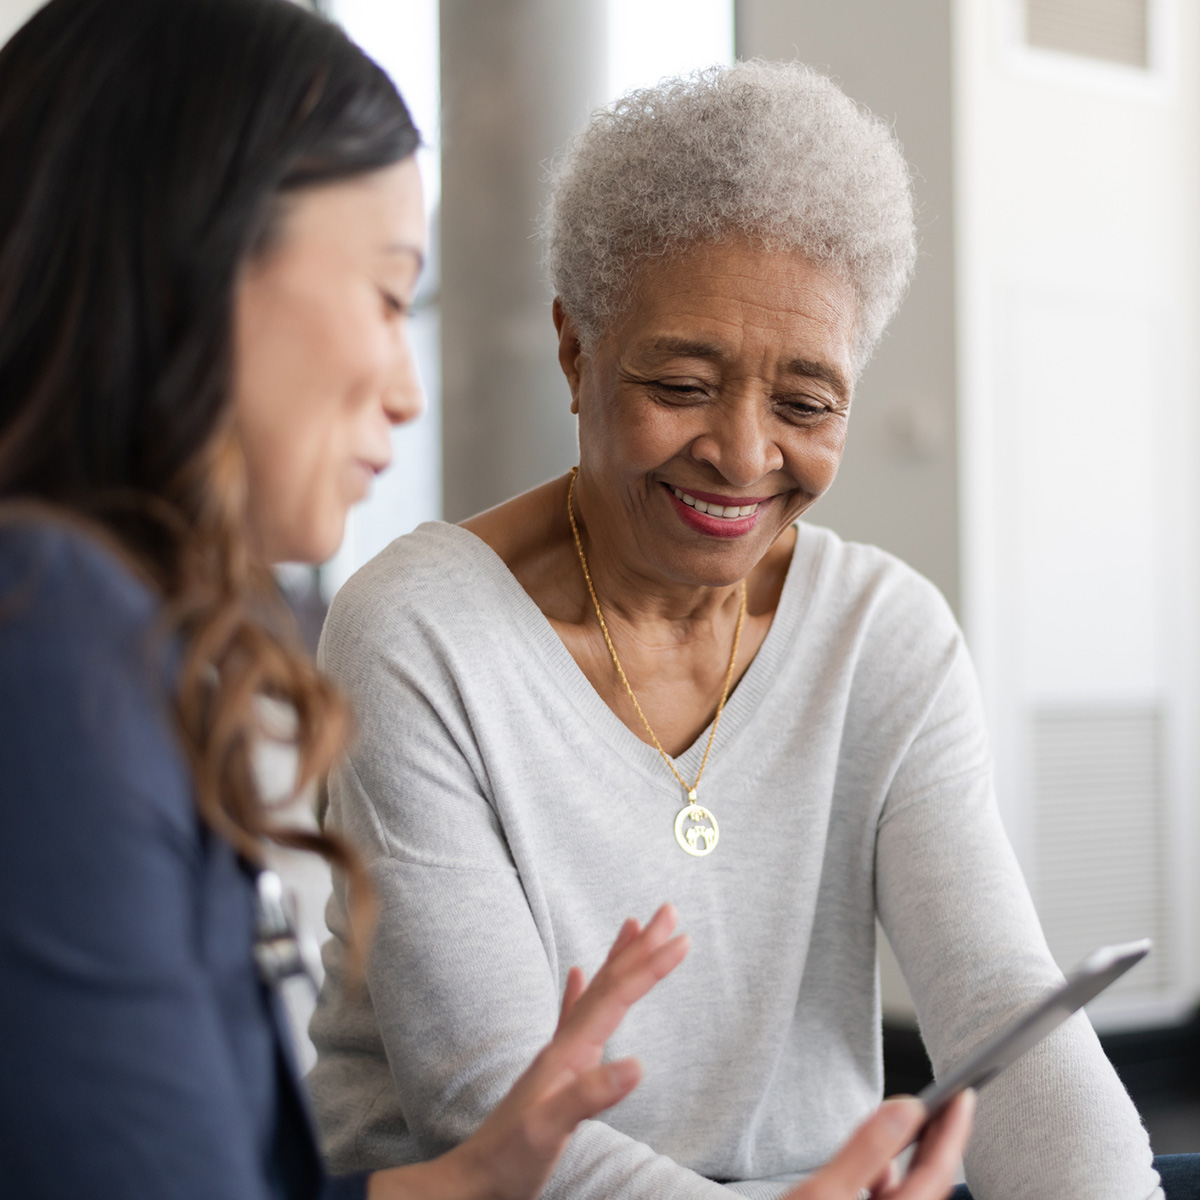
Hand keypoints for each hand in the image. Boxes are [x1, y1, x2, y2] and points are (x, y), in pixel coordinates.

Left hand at [368, 904, 688, 1199]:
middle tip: (667, 911)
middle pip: (608, 982)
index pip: (616, 996)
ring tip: (632, 927)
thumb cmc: (509, 1159)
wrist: (473, 1181)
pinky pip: (572, 1016)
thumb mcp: (550, 1129)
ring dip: (618, 958)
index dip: (650, 966)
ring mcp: (558, 1055)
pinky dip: (580, 990)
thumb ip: (590, 1095)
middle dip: (640, 946)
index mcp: (568, 1052)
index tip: (682, 939)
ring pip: (595, 992)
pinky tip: (577, 975)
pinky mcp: (555, 1071)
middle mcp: (564, 1044)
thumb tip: (638, 1064)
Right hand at [781, 1090, 974, 1199]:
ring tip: (918, 1123)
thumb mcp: (824, 1192)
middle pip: (931, 1186)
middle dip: (942, 1142)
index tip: (963, 1095)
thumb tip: (905, 1110)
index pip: (937, 1174)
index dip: (953, 1131)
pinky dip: (891, 1178)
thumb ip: (867, 1150)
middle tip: (951, 1100)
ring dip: (917, 1159)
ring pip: (912, 1195)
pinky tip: (881, 1165)